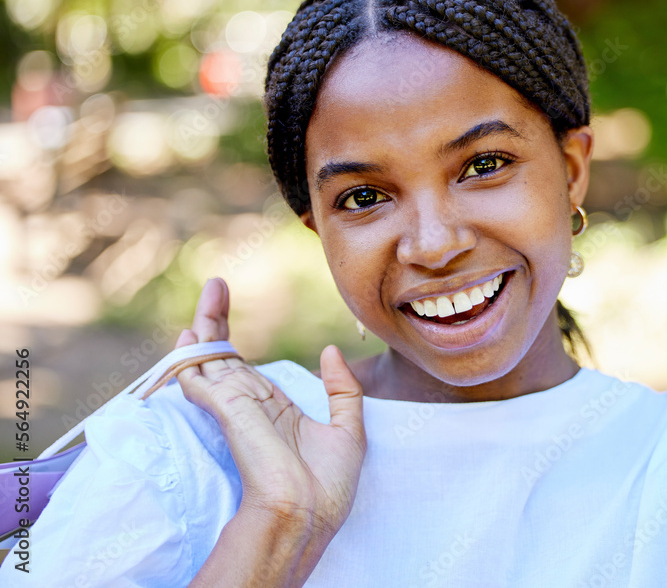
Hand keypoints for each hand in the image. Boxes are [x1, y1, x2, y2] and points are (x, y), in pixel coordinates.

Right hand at [173, 277, 366, 539]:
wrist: (309, 512)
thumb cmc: (327, 484)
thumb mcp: (348, 428)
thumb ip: (342, 388)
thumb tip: (332, 351)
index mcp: (272, 409)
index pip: (245, 368)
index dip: (236, 339)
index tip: (233, 309)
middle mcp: (249, 405)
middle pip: (223, 356)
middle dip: (216, 320)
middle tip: (216, 285)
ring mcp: (236, 407)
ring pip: (209, 360)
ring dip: (204, 329)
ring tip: (209, 295)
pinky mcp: (227, 409)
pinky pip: (199, 377)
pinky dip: (190, 357)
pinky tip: (188, 335)